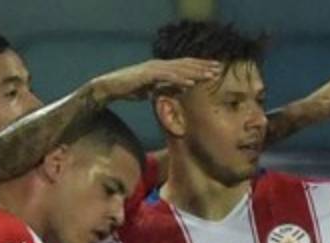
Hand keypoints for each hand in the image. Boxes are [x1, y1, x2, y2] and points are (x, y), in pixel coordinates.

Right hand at [93, 58, 221, 101]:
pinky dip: (180, 80)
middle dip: (203, 66)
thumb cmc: (129, 88)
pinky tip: (191, 84)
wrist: (110, 86)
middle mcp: (159, 64)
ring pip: (179, 70)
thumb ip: (164, 88)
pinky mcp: (147, 75)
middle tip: (219, 69)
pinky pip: (167, 77)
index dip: (200, 66)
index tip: (214, 69)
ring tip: (210, 76)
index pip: (184, 65)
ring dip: (196, 73)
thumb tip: (177, 91)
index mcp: (161, 67)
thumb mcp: (151, 89)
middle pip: (186, 64)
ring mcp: (154, 68)